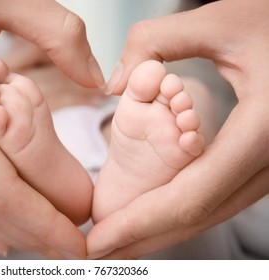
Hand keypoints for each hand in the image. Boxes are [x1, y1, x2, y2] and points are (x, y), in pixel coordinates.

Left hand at [87, 0, 268, 258]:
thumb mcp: (221, 21)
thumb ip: (156, 43)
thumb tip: (116, 81)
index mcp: (259, 132)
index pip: (186, 198)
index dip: (137, 224)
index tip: (97, 240)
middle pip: (196, 216)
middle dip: (142, 237)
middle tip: (98, 250)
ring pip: (209, 213)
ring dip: (160, 228)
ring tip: (117, 237)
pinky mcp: (263, 163)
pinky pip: (218, 197)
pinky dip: (181, 210)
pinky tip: (153, 210)